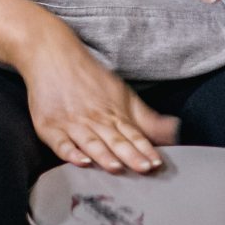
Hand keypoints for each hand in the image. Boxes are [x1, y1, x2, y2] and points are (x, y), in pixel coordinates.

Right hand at [18, 32, 178, 173]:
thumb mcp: (123, 94)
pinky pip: (61, 143)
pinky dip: (70, 153)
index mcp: (114, 114)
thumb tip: (174, 131)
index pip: (134, 135)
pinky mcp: (50, 127)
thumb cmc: (90, 78)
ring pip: (91, 143)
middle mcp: (95, 120)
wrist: (53, 55)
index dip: (146, 149)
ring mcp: (72, 124)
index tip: (157, 162)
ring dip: (104, 156)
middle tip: (143, 168)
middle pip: (116, 141)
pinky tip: (80, 160)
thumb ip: (146, 119)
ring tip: (116, 167)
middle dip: (130, 156)